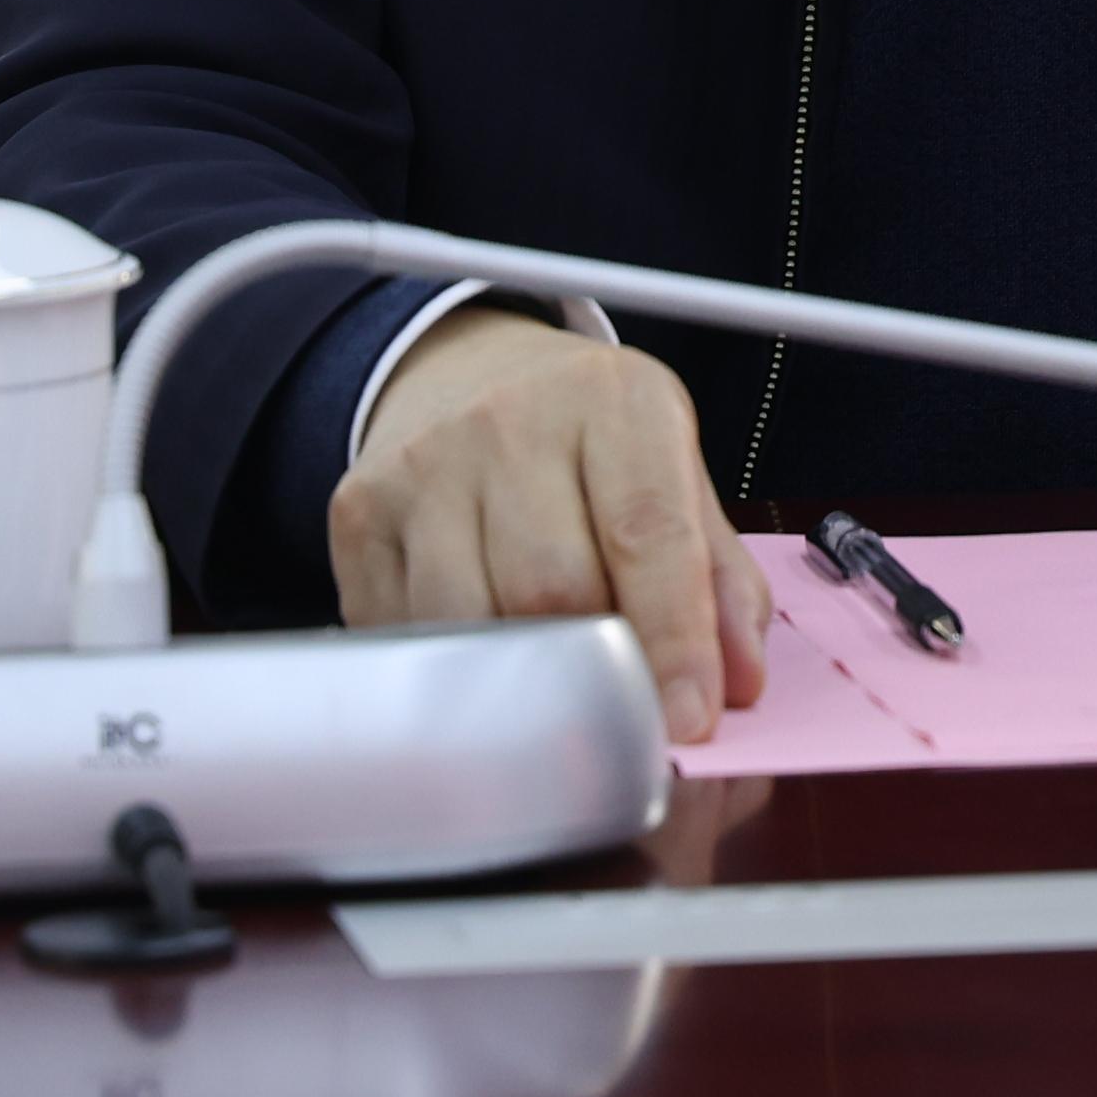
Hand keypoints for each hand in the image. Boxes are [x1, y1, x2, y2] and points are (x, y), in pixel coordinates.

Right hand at [332, 307, 772, 743]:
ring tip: (554, 685)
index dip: (675, 642)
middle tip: (623, 713)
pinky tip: (481, 655)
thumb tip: (736, 681)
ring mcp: (423, 463)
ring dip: (520, 680)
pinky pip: (403, 632)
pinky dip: (449, 670)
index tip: (690, 721)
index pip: (648, 533)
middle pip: (553, 588)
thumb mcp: (672, 473)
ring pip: (470, 621)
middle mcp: (510, 419)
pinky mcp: (359, 511)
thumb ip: (717, 577)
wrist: (465, 375)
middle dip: (597, 670)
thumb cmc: (586, 441)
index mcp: (614, 400)